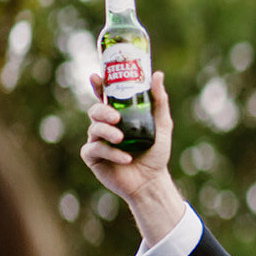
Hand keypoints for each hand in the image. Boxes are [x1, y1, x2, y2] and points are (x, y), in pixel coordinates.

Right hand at [81, 71, 185, 242]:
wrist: (152, 181)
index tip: (96, 77)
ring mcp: (98, 141)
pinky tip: (125, 158)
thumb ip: (159, 101)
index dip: (98, 86)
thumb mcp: (162, 125)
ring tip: (121, 139)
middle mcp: (106, 126)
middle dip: (102, 111)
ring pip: (94, 128)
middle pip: (95, 110)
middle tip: (116, 117)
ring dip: (107, 132)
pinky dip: (110, 152)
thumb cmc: (156, 153)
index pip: (105, 97)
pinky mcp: (93, 158)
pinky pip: (94, 149)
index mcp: (119, 116)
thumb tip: (157, 74)